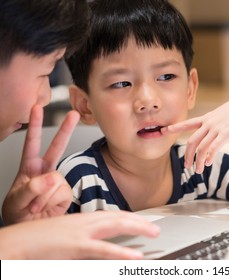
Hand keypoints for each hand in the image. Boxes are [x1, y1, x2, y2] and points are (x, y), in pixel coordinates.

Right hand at [0, 211, 159, 258]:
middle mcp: (85, 221)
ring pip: (115, 226)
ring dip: (137, 229)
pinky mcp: (76, 246)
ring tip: (153, 233)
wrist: (16, 242)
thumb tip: (96, 244)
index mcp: (82, 219)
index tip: (142, 221)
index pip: (112, 215)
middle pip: (118, 217)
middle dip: (139, 222)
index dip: (129, 218)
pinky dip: (121, 252)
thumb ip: (84, 239)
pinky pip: (103, 249)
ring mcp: (81, 232)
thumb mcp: (66, 236)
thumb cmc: (38, 240)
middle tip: (154, 228)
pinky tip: (135, 256)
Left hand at [2, 105, 79, 224]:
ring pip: (57, 180)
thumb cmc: (18, 213)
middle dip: (65, 130)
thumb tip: (53, 177)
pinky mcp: (66, 193)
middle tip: (74, 114)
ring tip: (35, 206)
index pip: (31, 143)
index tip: (36, 108)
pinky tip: (47, 207)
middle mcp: (45, 171)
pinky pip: (64, 193)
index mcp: (29, 167)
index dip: (34, 125)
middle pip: (57, 147)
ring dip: (43, 197)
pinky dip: (53, 203)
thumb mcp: (16, 201)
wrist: (30, 229)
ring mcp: (57, 182)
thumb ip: (31, 188)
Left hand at [162, 92, 228, 172]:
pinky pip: (214, 147)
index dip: (175, 128)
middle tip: (186, 166)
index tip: (163, 130)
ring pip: (201, 147)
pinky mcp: (226, 133)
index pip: (187, 123)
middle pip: (192, 141)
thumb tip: (210, 133)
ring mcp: (216, 128)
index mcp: (206, 119)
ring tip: (198, 170)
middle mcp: (208, 123)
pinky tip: (207, 163)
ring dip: (198, 161)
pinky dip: (209, 156)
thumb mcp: (221, 115)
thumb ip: (214, 124)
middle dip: (187, 155)